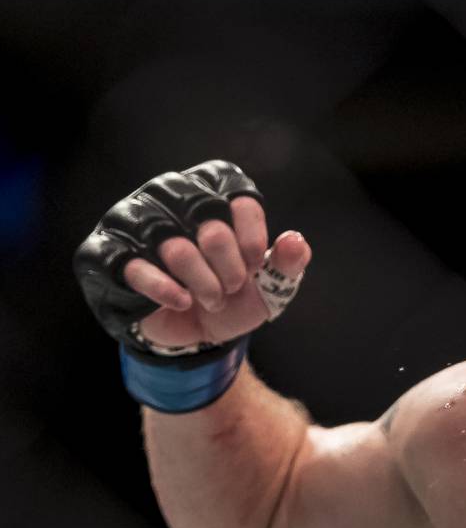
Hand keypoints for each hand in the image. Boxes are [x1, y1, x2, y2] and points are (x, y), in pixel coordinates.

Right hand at [75, 160, 308, 353]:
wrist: (196, 334)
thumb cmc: (231, 296)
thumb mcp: (269, 285)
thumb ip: (286, 262)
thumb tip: (295, 241)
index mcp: (209, 194)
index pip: (234, 193)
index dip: (251, 233)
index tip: (256, 264)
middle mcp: (168, 197)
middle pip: (206, 216)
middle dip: (229, 261)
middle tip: (234, 285)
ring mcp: (134, 223)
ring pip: (175, 244)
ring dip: (203, 281)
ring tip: (211, 299)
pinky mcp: (108, 255)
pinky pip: (136, 267)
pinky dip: (167, 289)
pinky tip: (182, 302)